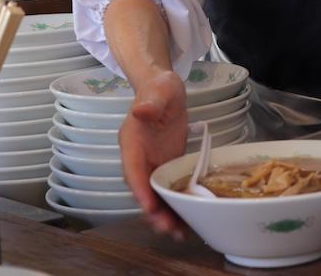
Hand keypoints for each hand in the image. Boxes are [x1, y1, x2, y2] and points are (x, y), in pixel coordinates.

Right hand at [119, 69, 187, 237]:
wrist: (163, 89)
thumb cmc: (159, 88)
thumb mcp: (159, 90)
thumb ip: (151, 102)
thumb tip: (141, 111)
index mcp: (132, 142)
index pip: (133, 170)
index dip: (140, 189)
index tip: (150, 206)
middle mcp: (138, 158)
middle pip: (142, 190)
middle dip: (154, 211)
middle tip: (169, 228)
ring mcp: (151, 163)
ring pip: (154, 194)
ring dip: (165, 213)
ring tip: (180, 232)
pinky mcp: (165, 165)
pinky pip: (167, 189)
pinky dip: (174, 203)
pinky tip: (187, 218)